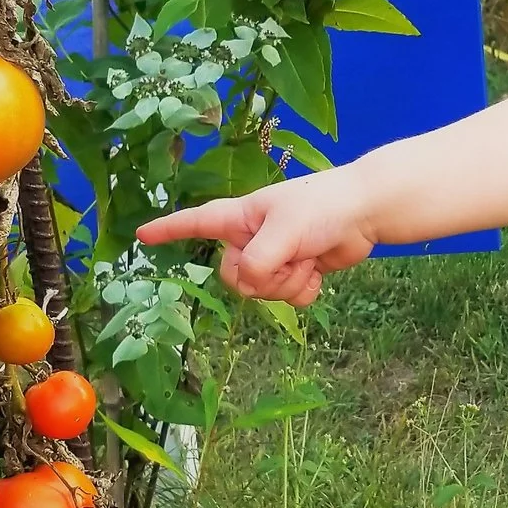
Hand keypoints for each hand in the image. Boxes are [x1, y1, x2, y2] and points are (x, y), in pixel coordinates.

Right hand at [135, 169, 377, 305]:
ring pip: (262, 292)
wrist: (365, 213)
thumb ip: (258, 260)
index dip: (168, 230)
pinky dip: (304, 290)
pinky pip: (287, 300)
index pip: (195, 223)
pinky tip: (318, 271)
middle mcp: (251, 238)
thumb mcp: (283, 230)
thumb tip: (248, 285)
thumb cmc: (322, 207)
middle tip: (288, 257)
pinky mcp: (297, 273)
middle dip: (261, 277)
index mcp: (240, 217)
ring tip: (308, 258)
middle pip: (233, 277)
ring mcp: (274, 257)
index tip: (142, 235)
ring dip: (288, 282)